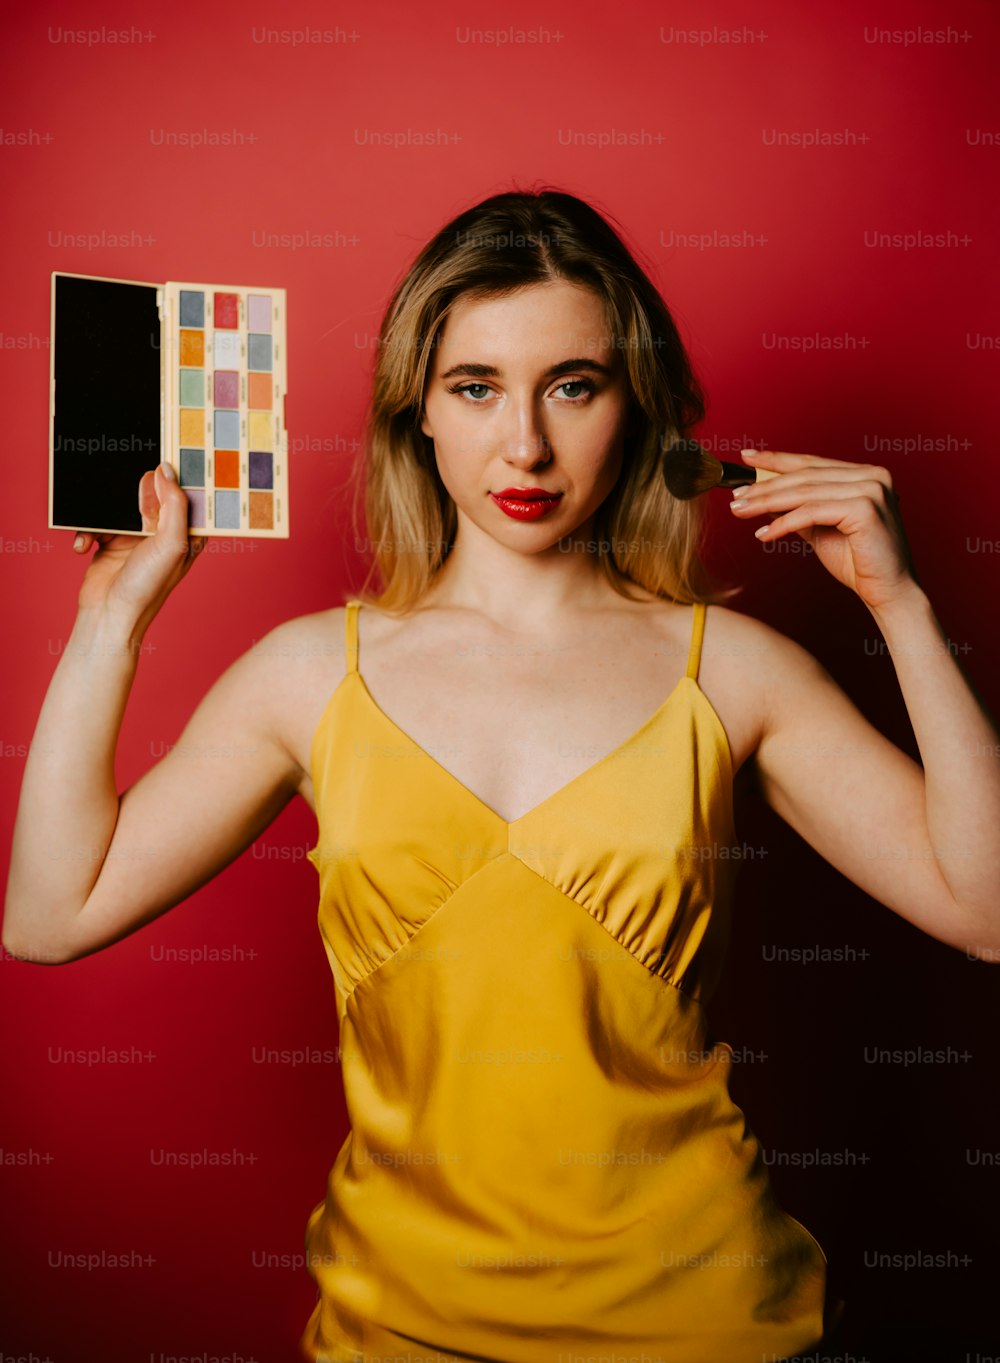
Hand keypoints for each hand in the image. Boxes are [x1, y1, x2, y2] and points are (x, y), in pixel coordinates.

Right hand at [72, 463, 207, 635]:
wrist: (109, 616)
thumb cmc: (147, 586)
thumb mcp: (172, 542)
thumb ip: (173, 504)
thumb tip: (164, 470)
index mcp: (188, 535)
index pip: (189, 496)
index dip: (180, 476)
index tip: (167, 452)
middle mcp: (164, 534)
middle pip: (153, 495)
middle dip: (138, 488)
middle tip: (130, 479)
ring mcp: (137, 538)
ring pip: (121, 505)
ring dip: (106, 513)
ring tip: (102, 529)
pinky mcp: (111, 543)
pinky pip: (98, 523)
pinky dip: (87, 531)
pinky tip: (84, 546)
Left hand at [728, 448, 920, 611]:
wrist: (887, 592)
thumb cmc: (858, 562)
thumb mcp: (820, 529)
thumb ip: (798, 510)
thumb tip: (764, 497)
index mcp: (865, 474)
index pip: (812, 463)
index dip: (778, 459)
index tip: (748, 458)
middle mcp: (872, 475)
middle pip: (805, 476)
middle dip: (765, 485)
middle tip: (736, 495)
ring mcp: (871, 489)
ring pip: (806, 492)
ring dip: (767, 502)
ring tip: (740, 510)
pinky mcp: (865, 508)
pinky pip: (812, 512)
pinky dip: (784, 523)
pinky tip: (763, 534)